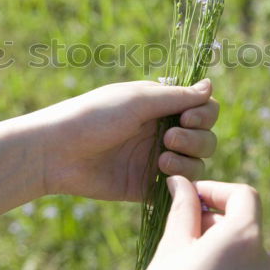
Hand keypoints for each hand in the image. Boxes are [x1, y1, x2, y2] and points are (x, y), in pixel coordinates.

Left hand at [41, 79, 217, 200]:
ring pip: (198, 161)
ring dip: (189, 159)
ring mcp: (157, 158)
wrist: (58, 151)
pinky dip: (181, 179)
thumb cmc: (96, 116)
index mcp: (161, 106)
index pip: (203, 108)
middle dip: (196, 138)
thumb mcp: (139, 100)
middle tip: (169, 138)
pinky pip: (181, 184)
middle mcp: (163, 130)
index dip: (204, 114)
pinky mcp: (149, 184)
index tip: (187, 117)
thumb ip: (178, 97)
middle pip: (206, 136)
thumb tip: (211, 84)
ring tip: (161, 158)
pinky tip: (162, 174)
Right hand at [140, 176, 269, 269]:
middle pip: (250, 226)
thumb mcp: (172, 248)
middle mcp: (268, 266)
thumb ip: (184, 208)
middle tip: (189, 234)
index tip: (194, 197)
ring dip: (241, 250)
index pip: (244, 197)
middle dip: (219, 222)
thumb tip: (180, 181)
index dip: (217, 191)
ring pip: (268, 258)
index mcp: (243, 240)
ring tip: (208, 261)